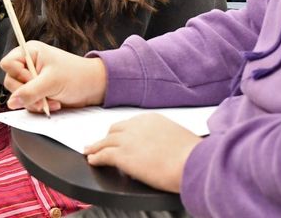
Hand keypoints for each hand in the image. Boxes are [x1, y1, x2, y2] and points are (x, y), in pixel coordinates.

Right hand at [2, 41, 106, 112]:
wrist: (93, 87)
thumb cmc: (76, 76)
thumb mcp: (51, 82)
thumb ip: (30, 92)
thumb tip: (11, 102)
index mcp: (30, 52)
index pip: (7, 63)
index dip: (17, 75)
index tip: (32, 80)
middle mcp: (28, 64)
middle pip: (10, 81)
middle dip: (26, 94)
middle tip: (42, 97)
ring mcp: (31, 79)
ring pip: (17, 95)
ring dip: (33, 102)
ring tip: (51, 102)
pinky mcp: (36, 91)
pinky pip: (27, 102)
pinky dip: (38, 106)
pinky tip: (53, 104)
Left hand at [84, 114, 200, 192]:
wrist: (190, 162)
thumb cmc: (190, 154)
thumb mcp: (176, 137)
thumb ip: (164, 138)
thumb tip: (162, 147)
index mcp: (151, 119)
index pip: (130, 124)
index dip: (122, 132)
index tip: (119, 137)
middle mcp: (137, 126)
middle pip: (115, 130)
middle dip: (108, 137)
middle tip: (102, 143)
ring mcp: (128, 140)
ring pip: (105, 142)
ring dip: (96, 147)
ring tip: (90, 151)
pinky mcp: (122, 156)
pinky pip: (103, 155)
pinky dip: (96, 158)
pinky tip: (92, 160)